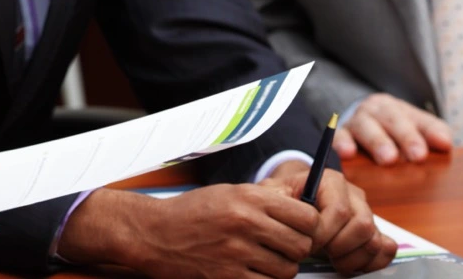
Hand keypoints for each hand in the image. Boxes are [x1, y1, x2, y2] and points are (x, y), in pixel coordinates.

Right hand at [58, 184, 318, 278]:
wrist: (155, 234)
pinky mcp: (229, 277)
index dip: (308, 225)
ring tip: (262, 258)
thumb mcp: (228, 192)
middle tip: (280, 246)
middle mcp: (246, 223)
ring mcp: (237, 253)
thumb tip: (301, 199)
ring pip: (287, 270)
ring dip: (280, 267)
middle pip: (301, 245)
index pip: (306, 216)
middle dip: (295, 248)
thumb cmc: (192, 212)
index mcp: (248, 198)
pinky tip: (249, 269)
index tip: (299, 227)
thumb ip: (265, 196)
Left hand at [264, 163, 396, 273]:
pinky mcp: (374, 232)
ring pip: (375, 240)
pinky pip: (386, 250)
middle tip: (320, 253)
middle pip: (362, 226)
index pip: (339, 211)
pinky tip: (347, 263)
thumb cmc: (282, 197)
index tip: (306, 244)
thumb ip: (275, 199)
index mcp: (331, 181)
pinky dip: (370, 263)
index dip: (323, 234)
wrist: (293, 200)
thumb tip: (283, 215)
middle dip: (339, 247)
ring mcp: (366, 214)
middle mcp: (353, 195)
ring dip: (352, 258)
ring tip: (331, 260)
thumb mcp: (271, 193)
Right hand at [334, 94, 452, 164]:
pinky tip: (346, 153)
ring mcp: (356, 120)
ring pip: (365, 126)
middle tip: (418, 155)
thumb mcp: (414, 126)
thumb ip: (432, 133)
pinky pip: (338, 136)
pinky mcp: (339, 132)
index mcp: (398, 108)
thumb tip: (445, 143)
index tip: (440, 146)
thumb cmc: (392, 130)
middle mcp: (376, 110)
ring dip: (377, 141)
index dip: (427, 133)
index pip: (417, 119)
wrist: (359, 121)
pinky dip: (341, 143)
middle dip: (405, 137)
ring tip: (388, 159)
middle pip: (392, 119)